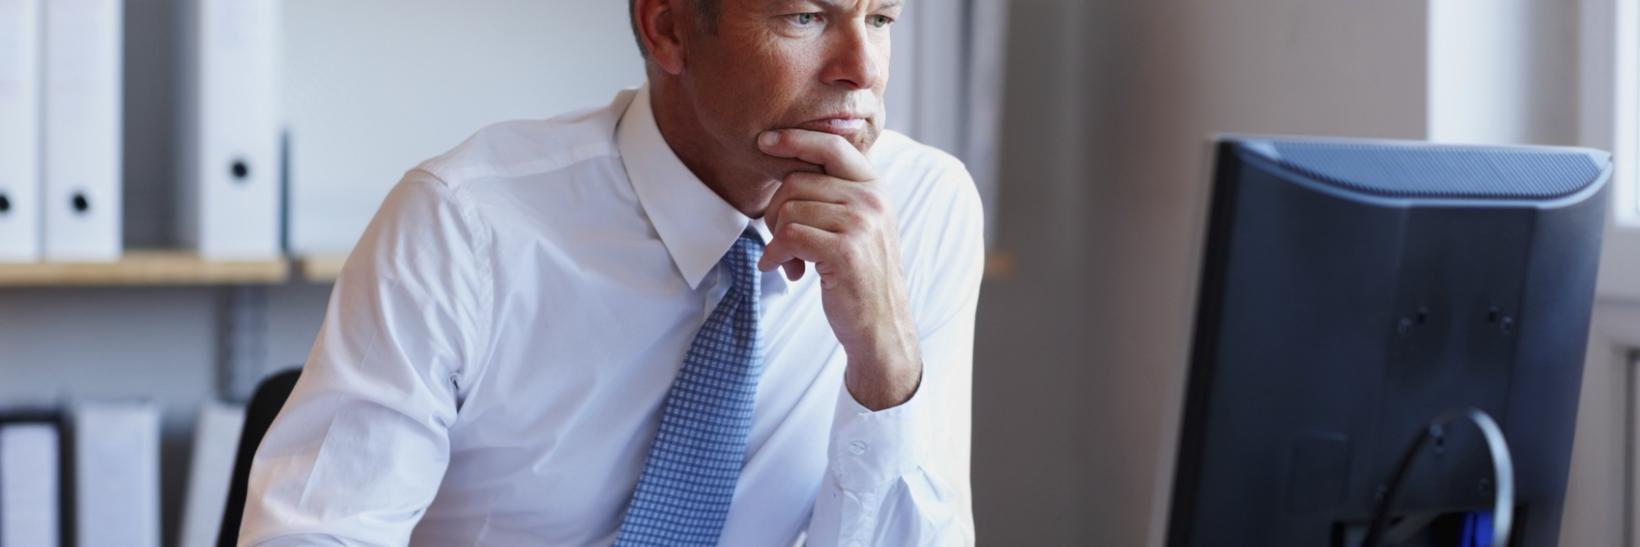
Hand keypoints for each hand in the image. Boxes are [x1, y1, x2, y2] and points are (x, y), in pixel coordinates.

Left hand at [755, 129, 921, 409]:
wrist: (881, 325)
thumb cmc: (860, 275)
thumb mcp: (858, 225)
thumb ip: (835, 194)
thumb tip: (788, 163)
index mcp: (875, 187)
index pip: (831, 146)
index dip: (794, 139)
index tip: (764, 141)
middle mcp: (872, 199)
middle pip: (797, 181)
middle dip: (776, 211)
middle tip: (781, 241)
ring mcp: (861, 223)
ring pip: (789, 209)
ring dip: (776, 239)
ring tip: (791, 260)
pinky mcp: (845, 250)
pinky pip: (789, 235)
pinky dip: (776, 254)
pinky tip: (784, 270)